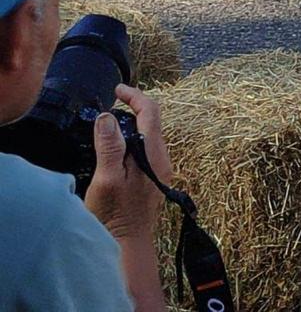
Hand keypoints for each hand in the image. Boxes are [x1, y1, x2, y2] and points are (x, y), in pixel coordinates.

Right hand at [85, 85, 169, 243]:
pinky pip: (144, 148)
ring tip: (109, 123)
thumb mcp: (107, 179)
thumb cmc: (115, 215)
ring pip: (148, 134)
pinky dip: (131, 139)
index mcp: (153, 153)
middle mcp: (162, 157)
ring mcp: (159, 168)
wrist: (127, 244)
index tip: (117, 89)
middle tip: (110, 104)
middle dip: (133, 107)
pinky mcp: (153, 177)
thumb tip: (109, 116)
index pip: (150, 112)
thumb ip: (110, 146)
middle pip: (151, 121)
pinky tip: (115, 146)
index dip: (135, 95)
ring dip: (131, 124)